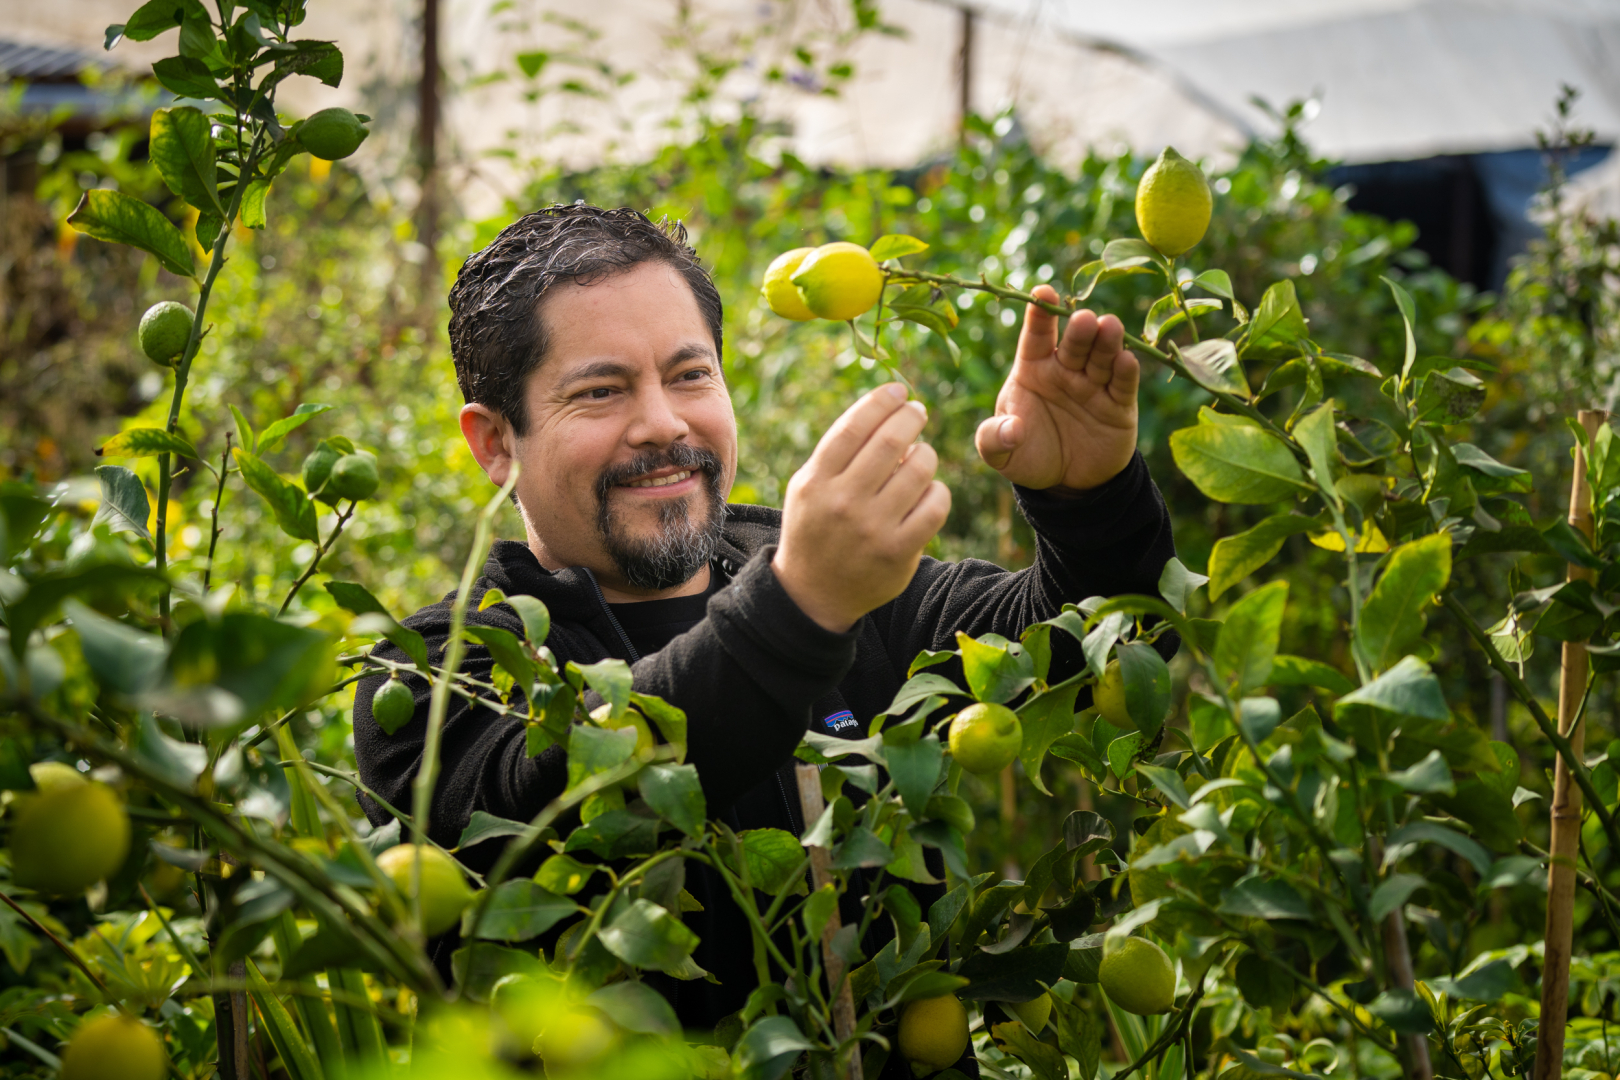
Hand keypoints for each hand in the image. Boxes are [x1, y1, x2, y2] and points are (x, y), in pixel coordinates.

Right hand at [773, 383, 951, 631]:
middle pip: (890, 442)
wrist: (813, 593)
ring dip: (926, 454)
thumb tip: (889, 413)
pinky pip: (935, 506)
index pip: (853, 426)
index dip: (881, 401)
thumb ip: (840, 452)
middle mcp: (842, 503)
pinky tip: (929, 491)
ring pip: (919, 470)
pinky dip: (937, 491)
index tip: (897, 390)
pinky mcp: (898, 553)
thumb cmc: (817, 527)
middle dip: (910, 417)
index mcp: (816, 481)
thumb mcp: (809, 487)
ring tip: (921, 456)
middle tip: (917, 411)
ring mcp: (872, 529)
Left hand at [975, 284, 1138, 492]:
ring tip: (1109, 326)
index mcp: (1032, 370)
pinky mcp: (1119, 405)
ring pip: (1101, 357)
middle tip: (1084, 319)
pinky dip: (1125, 372)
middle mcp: (1064, 371)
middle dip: (1079, 329)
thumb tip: (1010, 430)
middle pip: (1073, 343)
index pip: (1035, 337)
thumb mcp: (1000, 454)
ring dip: (1106, 341)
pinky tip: (1126, 360)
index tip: (1042, 292)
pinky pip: (1122, 385)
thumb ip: (993, 440)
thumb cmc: (1027, 456)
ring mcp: (1093, 385)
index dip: (1039, 315)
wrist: (1064, 485)